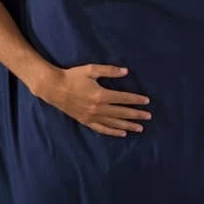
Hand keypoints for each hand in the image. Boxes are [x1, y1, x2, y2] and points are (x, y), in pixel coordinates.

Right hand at [37, 64, 151, 136]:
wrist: (54, 88)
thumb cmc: (73, 76)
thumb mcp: (91, 70)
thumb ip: (109, 71)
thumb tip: (126, 71)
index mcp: (101, 95)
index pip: (123, 98)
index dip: (136, 100)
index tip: (147, 101)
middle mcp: (98, 108)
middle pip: (121, 112)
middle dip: (136, 114)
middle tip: (148, 116)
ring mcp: (92, 116)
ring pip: (114, 123)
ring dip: (128, 125)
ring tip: (140, 128)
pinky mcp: (86, 121)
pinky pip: (102, 129)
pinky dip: (113, 132)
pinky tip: (122, 133)